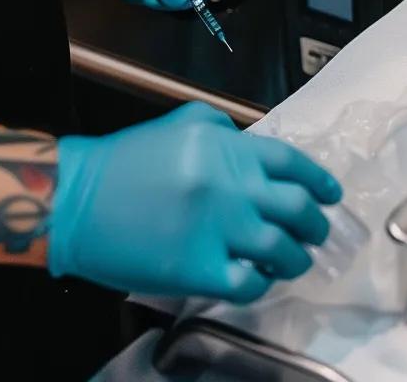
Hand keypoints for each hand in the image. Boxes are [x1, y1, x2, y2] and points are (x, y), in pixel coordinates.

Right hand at [49, 103, 341, 302]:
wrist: (76, 200)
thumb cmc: (126, 161)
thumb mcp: (183, 123)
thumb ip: (226, 131)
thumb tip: (254, 148)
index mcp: (230, 150)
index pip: (293, 165)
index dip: (319, 181)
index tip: (331, 195)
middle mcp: (231, 187)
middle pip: (296, 208)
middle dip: (315, 223)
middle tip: (317, 232)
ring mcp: (216, 230)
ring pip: (281, 249)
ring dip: (296, 258)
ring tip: (295, 260)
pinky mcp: (196, 269)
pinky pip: (248, 283)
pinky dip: (261, 283)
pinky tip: (258, 278)